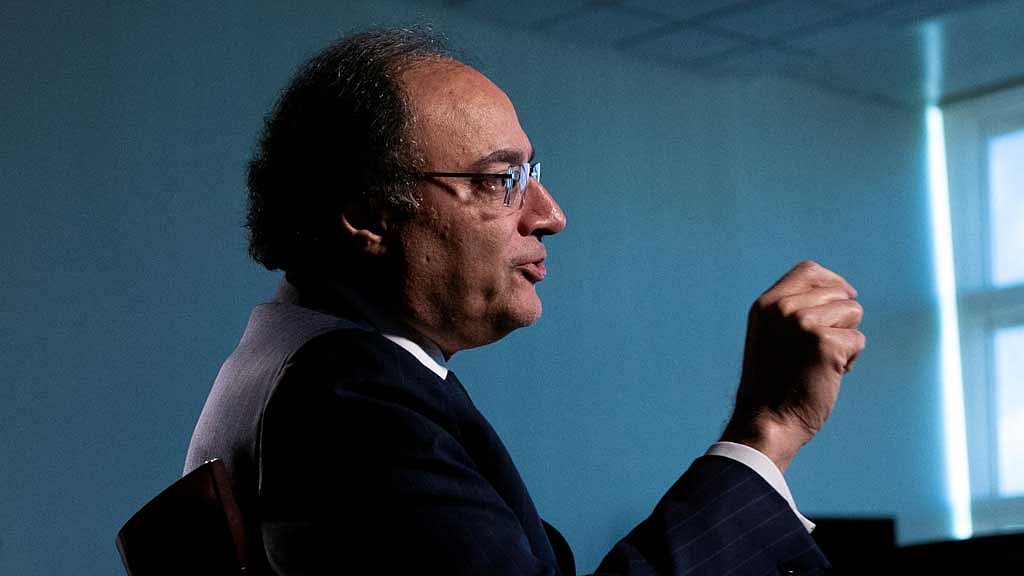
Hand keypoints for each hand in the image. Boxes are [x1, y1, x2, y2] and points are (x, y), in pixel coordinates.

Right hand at [721, 261, 864, 472]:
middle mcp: (783, 308)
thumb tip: (841, 291)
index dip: (832, 282)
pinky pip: (858, 341)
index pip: (809, 270)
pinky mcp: (826, 344)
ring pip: (853, 313)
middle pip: (838, 292)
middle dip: (841, 319)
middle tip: (818, 349)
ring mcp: (803, 323)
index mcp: (766, 304)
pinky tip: (828, 374)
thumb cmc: (773, 382)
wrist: (767, 420)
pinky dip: (850, 360)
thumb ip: (792, 309)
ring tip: (821, 361)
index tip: (843, 298)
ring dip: (846, 338)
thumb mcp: (771, 334)